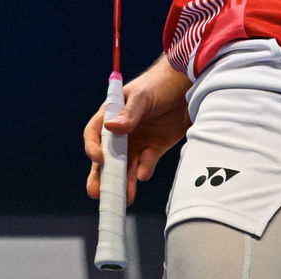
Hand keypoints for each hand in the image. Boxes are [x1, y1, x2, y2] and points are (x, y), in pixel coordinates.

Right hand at [83, 60, 192, 204]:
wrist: (188, 86)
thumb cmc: (158, 84)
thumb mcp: (142, 96)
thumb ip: (129, 113)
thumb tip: (111, 127)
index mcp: (111, 114)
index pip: (95, 134)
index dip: (92, 147)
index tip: (98, 159)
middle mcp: (121, 131)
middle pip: (106, 157)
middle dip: (102, 176)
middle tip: (97, 193)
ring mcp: (138, 141)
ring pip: (126, 166)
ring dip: (124, 181)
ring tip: (124, 197)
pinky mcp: (155, 149)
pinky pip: (146, 163)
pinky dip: (144, 169)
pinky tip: (144, 174)